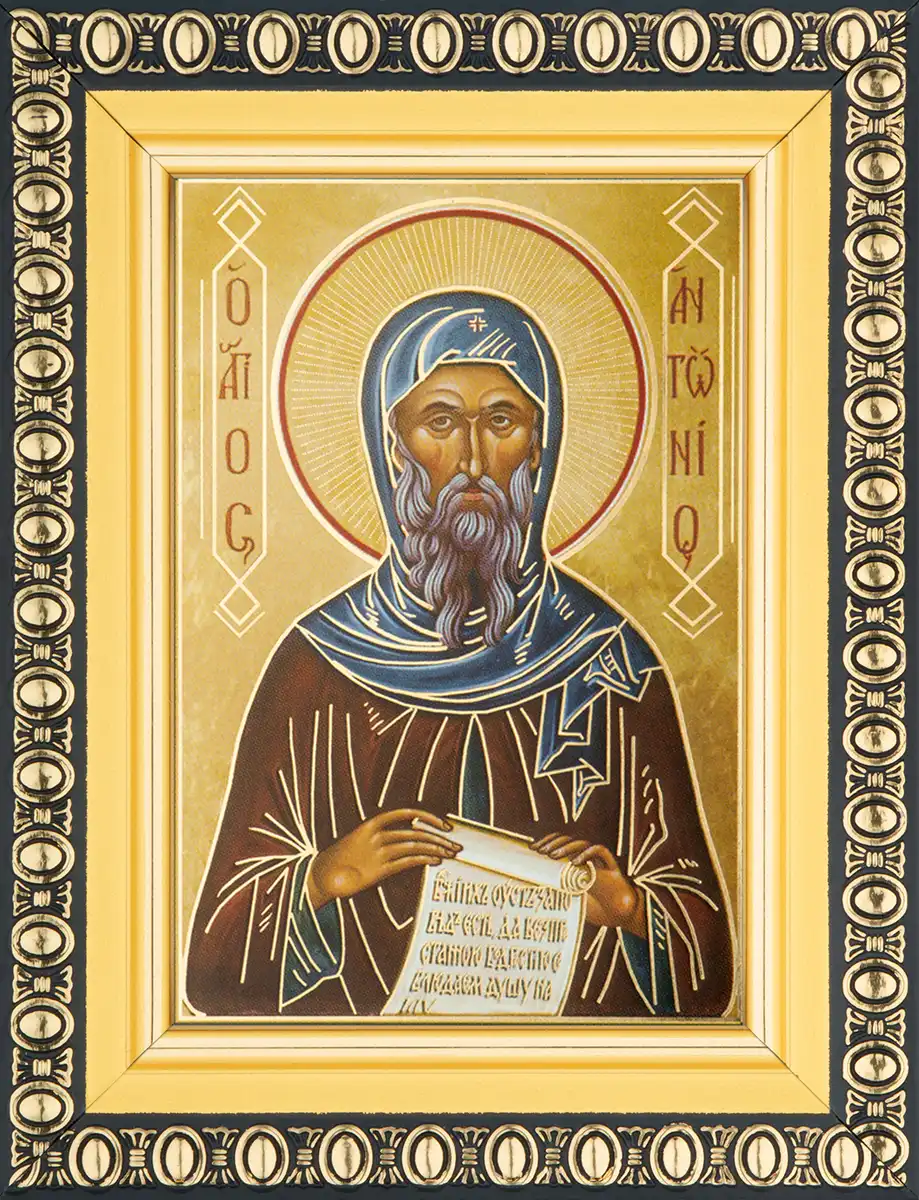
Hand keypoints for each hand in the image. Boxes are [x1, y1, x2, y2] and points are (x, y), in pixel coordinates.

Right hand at [306, 809, 461, 910]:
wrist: (322, 875)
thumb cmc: (345, 857)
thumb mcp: (362, 839)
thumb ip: (383, 835)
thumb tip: (412, 835)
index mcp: (372, 823)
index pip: (407, 813)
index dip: (428, 817)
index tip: (445, 825)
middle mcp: (376, 836)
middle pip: (416, 832)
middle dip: (439, 838)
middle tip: (456, 845)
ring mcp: (378, 853)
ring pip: (414, 846)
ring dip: (436, 849)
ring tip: (450, 853)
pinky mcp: (378, 870)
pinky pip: (407, 862)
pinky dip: (424, 860)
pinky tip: (436, 861)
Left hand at [532, 833, 646, 937]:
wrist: (621, 918)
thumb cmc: (597, 909)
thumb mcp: (570, 900)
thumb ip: (557, 893)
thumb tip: (533, 891)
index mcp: (577, 864)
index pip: (560, 844)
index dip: (547, 842)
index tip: (532, 848)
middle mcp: (588, 859)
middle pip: (570, 840)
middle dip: (553, 843)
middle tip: (540, 851)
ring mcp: (600, 862)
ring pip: (583, 843)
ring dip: (566, 847)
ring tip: (552, 856)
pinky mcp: (613, 868)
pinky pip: (601, 851)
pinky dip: (588, 853)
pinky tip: (576, 862)